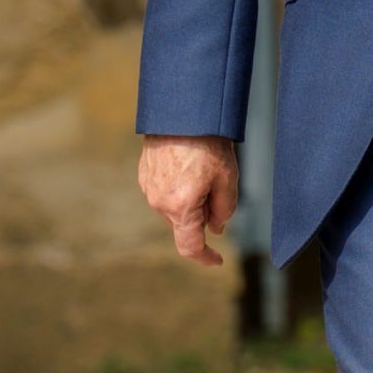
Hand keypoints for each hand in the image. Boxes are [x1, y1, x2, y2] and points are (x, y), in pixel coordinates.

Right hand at [139, 135, 240, 266]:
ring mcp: (148, 188)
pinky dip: (180, 187)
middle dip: (204, 214)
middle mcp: (158, 202)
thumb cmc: (208, 144)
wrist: (183, 113)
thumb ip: (224, 210)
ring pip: (175, 207)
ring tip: (203, 168)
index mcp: (180, 207)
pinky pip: (165, 191)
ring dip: (191, 199)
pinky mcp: (144, 175)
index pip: (190, 246)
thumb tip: (216, 228)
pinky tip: (190, 164)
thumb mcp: (228, 179)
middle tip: (218, 184)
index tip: (217, 259)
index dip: (206, 257)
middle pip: (185, 223)